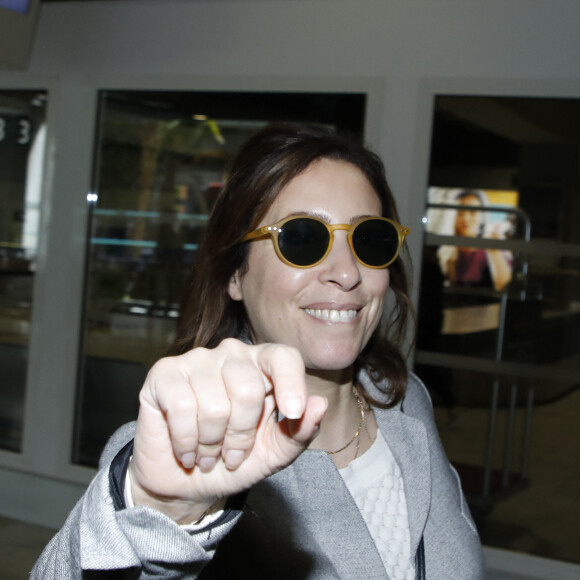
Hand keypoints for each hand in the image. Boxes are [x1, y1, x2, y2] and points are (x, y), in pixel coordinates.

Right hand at [129, 338, 326, 522]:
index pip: (283, 357)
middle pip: (248, 389)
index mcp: (263, 366)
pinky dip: (186, 440)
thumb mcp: (275, 453)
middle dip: (241, 436)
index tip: (292, 413)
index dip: (292, 383)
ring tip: (208, 453)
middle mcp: (230, 355)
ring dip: (211, 444)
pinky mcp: (164, 373)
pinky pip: (181, 406)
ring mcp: (196, 360)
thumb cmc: (234, 460)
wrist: (185, 482)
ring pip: (214, 404)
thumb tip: (319, 405)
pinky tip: (186, 450)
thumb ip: (301, 431)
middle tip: (232, 455)